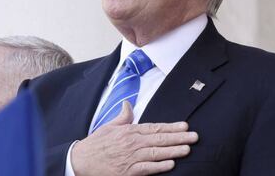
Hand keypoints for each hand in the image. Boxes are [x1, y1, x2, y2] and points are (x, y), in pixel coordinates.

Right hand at [71, 101, 197, 175]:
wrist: (80, 161)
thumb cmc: (96, 144)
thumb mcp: (108, 126)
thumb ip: (123, 116)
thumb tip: (127, 104)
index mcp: (129, 131)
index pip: (154, 127)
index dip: (171, 127)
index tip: (185, 126)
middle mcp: (132, 143)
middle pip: (159, 139)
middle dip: (178, 137)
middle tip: (194, 136)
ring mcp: (130, 158)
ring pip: (156, 153)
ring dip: (173, 151)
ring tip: (187, 148)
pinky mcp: (127, 172)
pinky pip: (146, 169)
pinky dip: (159, 167)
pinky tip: (171, 164)